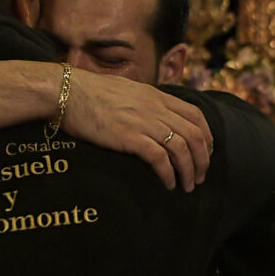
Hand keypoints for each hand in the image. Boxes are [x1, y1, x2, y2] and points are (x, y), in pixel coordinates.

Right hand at [61, 69, 212, 190]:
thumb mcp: (127, 90)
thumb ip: (144, 101)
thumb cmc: (91, 92)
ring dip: (190, 170)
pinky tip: (168, 184)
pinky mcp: (130, 137)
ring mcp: (144, 122)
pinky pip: (160, 158)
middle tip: (200, 176)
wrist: (68, 92)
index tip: (205, 152)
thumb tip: (153, 114)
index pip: (195, 114)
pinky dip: (169, 174)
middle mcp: (156, 108)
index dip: (206, 136)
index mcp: (157, 96)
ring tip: (188, 186)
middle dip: (203, 159)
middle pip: (194, 134)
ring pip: (182, 148)